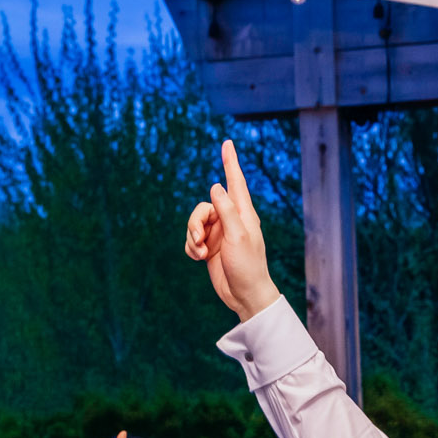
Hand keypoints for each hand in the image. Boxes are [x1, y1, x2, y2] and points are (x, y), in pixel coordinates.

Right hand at [184, 140, 281, 321]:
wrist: (244, 295)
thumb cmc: (247, 266)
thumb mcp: (237, 236)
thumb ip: (226, 209)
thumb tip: (216, 186)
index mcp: (243, 214)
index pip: (235, 182)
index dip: (230, 162)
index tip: (227, 143)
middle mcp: (231, 221)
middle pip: (203, 206)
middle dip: (195, 222)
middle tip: (199, 239)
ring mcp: (219, 234)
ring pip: (194, 223)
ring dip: (192, 237)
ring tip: (200, 253)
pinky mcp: (210, 248)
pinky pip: (192, 239)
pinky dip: (191, 247)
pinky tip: (198, 258)